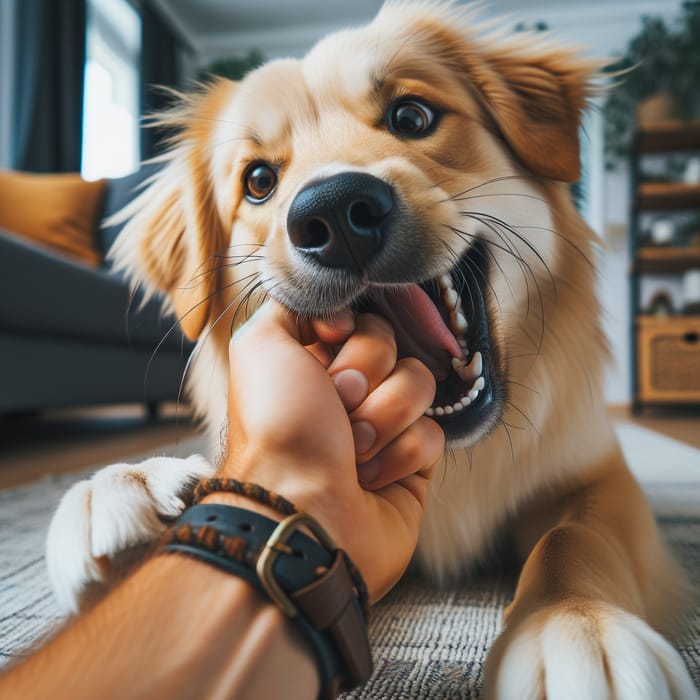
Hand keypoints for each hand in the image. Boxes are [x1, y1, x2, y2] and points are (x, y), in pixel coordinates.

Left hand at [219, 300, 443, 600]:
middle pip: (393, 345)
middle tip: (336, 406)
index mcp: (313, 361)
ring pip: (419, 385)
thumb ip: (291, 306)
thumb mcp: (261, 345)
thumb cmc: (279, 429)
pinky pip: (433, 434)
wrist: (301, 512)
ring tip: (352, 450)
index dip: (353, 331)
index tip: (330, 341)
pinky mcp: (411, 465)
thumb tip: (337, 309)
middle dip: (365, 373)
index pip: (362, 317)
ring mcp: (381, 427)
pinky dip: (400, 455)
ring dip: (383, 416)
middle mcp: (347, 392)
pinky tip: (369, 478)